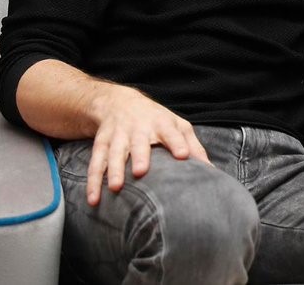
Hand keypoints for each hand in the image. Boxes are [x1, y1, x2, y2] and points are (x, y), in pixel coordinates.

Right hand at [87, 84, 208, 205]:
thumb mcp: (177, 126)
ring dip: (113, 171)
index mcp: (161, 124)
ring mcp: (118, 136)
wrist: (119, 103)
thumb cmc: (156, 120)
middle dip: (139, 156)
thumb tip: (210, 170)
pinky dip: (92, 182)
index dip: (177, 143)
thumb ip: (193, 146)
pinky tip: (93, 200)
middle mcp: (138, 129)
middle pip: (139, 143)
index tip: (183, 156)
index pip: (171, 133)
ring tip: (115, 188)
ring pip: (114, 153)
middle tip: (140, 172)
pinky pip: (95, 164)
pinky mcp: (101, 144)